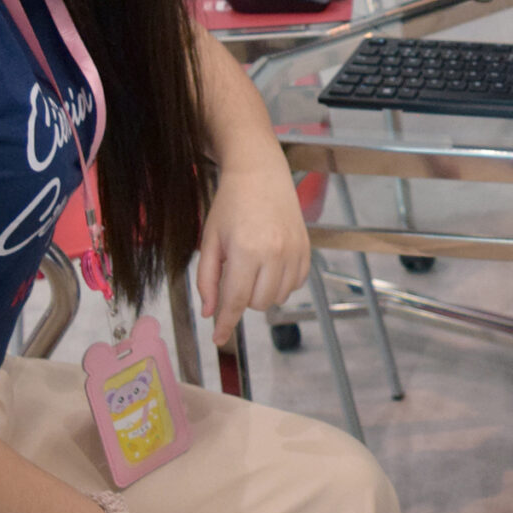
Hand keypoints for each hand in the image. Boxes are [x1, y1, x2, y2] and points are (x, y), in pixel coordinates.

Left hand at [194, 160, 312, 347]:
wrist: (260, 174)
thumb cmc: (230, 204)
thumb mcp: (210, 240)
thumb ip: (206, 279)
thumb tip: (210, 312)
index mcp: (245, 251)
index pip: (234, 301)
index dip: (225, 324)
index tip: (219, 339)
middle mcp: (274, 254)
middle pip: (257, 304)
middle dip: (242, 298)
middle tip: (235, 273)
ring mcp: (294, 252)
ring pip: (278, 298)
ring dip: (262, 292)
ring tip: (253, 266)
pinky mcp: (306, 250)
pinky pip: (295, 285)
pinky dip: (281, 284)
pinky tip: (270, 265)